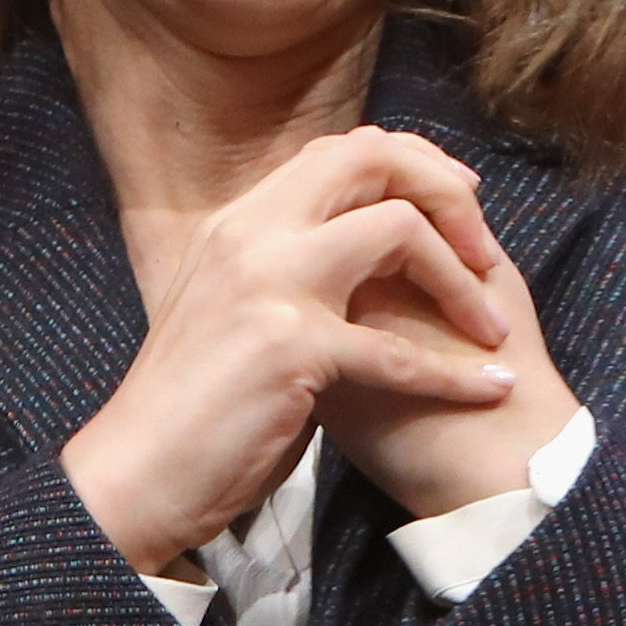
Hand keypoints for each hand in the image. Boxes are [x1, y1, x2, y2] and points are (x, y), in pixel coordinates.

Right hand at [62, 127, 567, 573]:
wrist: (135, 474)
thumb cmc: (193, 407)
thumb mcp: (235, 310)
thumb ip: (286, 272)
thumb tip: (357, 257)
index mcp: (238, 222)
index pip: (338, 151)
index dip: (412, 164)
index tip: (459, 201)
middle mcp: (251, 234)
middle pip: (370, 158)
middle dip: (445, 192)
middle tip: (484, 247)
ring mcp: (270, 285)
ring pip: (397, 230)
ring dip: (460, 279)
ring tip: (490, 327)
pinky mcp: (291, 349)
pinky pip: (399, 352)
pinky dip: (456, 375)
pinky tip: (488, 388)